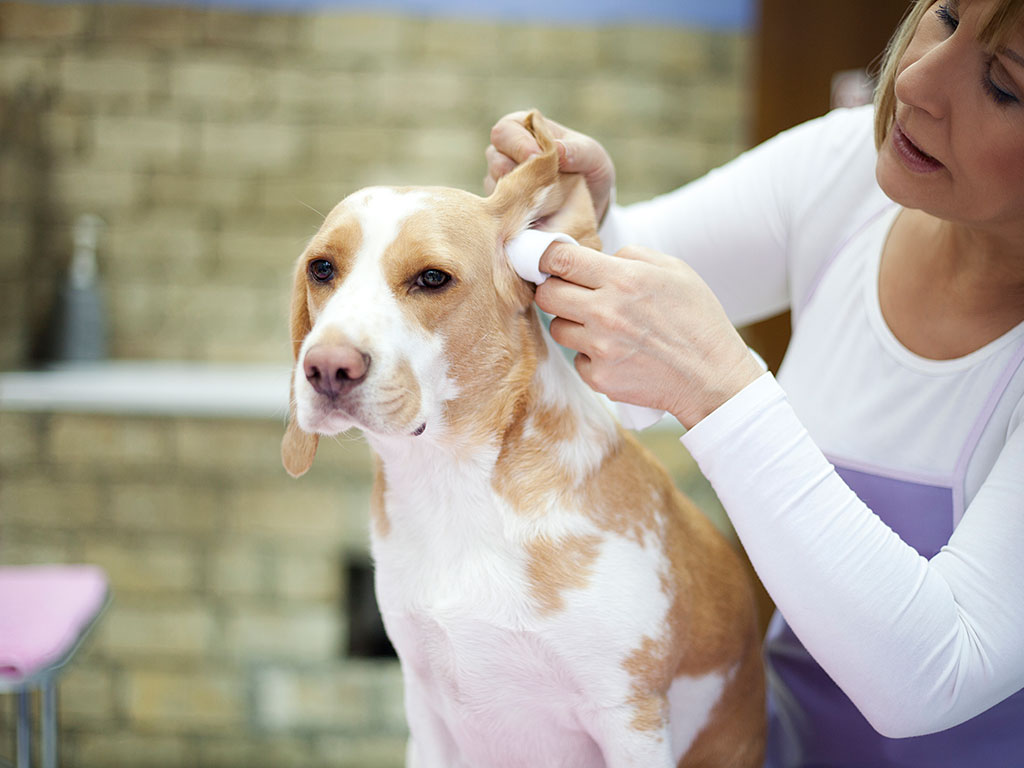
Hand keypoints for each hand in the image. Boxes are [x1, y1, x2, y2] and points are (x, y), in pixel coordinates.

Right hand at [485, 111, 615, 225]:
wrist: (589, 205)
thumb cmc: (588, 170)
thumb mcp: (593, 156)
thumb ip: (578, 151)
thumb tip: (557, 149)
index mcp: (523, 128)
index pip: (505, 131)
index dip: (519, 145)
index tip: (538, 159)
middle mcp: (505, 152)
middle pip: (494, 157)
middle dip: (516, 171)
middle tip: (541, 184)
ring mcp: (500, 179)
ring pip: (494, 185)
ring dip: (518, 194)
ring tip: (545, 201)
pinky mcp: (502, 205)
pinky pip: (500, 209)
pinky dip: (517, 212)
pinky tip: (537, 215)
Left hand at [535, 242, 764, 429]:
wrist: (712, 377)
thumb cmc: (697, 320)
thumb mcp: (675, 270)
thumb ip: (631, 256)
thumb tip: (597, 257)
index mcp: (623, 279)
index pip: (559, 260)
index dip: (545, 258)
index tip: (547, 263)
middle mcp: (606, 313)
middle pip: (546, 295)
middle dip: (554, 291)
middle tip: (572, 295)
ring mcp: (600, 348)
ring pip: (557, 328)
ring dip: (572, 324)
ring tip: (603, 327)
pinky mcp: (599, 378)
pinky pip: (576, 359)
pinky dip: (590, 356)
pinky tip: (617, 353)